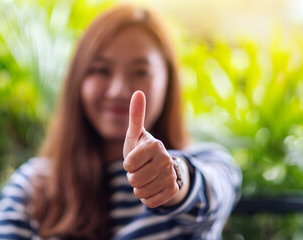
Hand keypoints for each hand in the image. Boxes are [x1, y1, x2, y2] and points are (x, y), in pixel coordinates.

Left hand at [123, 91, 186, 207]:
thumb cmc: (143, 150)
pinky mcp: (174, 191)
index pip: (129, 164)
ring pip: (141, 192)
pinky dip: (147, 198)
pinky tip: (152, 188)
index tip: (135, 159)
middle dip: (133, 177)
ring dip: (139, 188)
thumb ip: (135, 115)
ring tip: (146, 178)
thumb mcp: (136, 135)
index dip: (128, 164)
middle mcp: (166, 159)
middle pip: (133, 179)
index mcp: (155, 145)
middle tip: (141, 169)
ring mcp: (172, 176)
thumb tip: (138, 91)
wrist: (162, 169)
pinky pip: (150, 202)